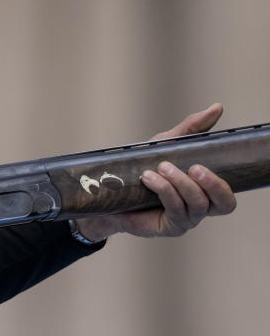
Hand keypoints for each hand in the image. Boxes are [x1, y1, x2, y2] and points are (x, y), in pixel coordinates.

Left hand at [75, 103, 237, 240]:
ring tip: (162, 167)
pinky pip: (175, 209)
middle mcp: (199, 208)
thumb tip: (217, 108)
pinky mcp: (168, 227)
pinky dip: (164, 190)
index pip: (228, 194)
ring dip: (181, 183)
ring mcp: (185, 220)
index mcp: (204, 191)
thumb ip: (191, 129)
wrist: (107, 194)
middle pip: (223, 204)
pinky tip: (150, 178)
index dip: (224, 181)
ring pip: (197, 204)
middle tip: (194, 167)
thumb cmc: (141, 170)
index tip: (204, 160)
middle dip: (212, 184)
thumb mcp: (165, 145)